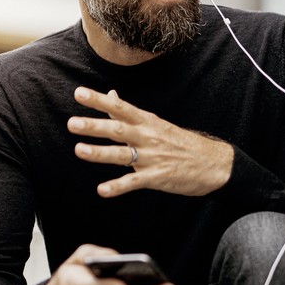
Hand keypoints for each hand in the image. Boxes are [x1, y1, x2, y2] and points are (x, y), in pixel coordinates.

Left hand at [67, 87, 233, 197]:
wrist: (212, 163)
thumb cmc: (179, 142)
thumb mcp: (156, 123)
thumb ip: (129, 112)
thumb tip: (111, 95)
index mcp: (147, 122)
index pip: (119, 107)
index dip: (98, 100)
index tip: (79, 93)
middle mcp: (148, 137)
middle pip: (118, 129)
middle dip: (94, 126)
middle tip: (72, 123)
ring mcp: (153, 158)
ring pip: (123, 154)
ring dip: (100, 153)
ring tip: (79, 150)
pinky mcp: (158, 177)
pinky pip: (134, 182)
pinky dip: (118, 187)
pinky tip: (102, 190)